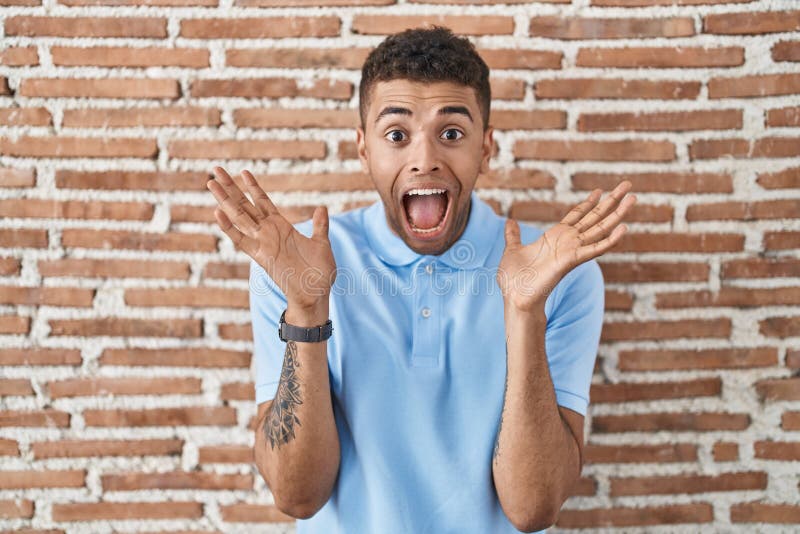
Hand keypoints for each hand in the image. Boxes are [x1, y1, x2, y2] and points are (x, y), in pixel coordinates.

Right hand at [206, 166, 335, 310]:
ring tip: (211, 183)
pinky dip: (229, 228)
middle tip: (215, 170)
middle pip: (245, 205)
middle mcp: (269, 233)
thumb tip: (321, 208)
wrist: (316, 295)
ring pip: (239, 217)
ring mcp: (263, 244)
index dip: (253, 187)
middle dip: (230, 188)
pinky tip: (217, 213)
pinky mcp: (261, 257)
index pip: (263, 202)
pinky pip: (241, 240)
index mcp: (282, 227)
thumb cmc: (319, 273)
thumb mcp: (321, 244)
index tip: (243, 171)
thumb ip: (319, 226)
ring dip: (225, 200)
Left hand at [497, 180, 636, 311]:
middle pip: (595, 218)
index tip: (600, 190)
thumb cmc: (514, 279)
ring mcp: (573, 250)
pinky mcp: (573, 261)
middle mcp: (568, 242)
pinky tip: (624, 228)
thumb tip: (509, 222)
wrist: (515, 297)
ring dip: (618, 214)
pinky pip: (596, 249)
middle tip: (627, 185)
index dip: (588, 203)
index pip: (577, 215)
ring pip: (601, 229)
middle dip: (611, 201)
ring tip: (633, 198)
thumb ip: (513, 236)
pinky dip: (611, 240)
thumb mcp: (513, 250)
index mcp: (555, 238)